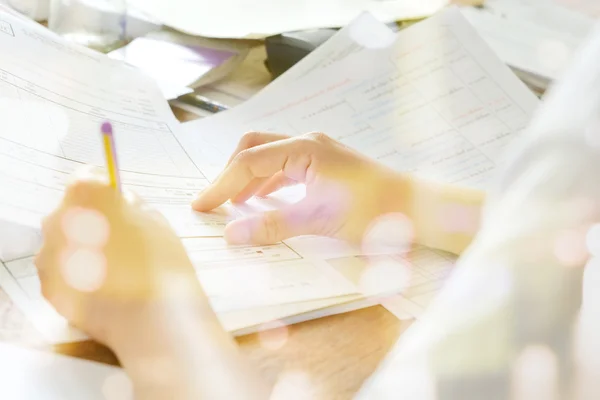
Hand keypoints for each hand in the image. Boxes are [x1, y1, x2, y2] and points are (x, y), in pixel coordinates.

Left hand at [35, 173, 207, 352]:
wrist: (154, 316)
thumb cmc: (161, 262)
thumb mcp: (155, 219)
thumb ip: (130, 204)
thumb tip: (120, 204)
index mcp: (85, 194)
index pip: (87, 176)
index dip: (104, 188)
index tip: (116, 201)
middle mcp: (57, 220)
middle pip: (71, 211)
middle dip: (91, 220)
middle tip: (121, 239)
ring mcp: (48, 255)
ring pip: (64, 242)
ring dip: (83, 248)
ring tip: (116, 268)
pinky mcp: (49, 287)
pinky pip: (61, 271)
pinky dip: (78, 275)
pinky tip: (106, 286)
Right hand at [192, 132, 409, 244]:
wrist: (417, 208)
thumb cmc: (374, 210)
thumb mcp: (318, 219)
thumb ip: (272, 225)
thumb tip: (232, 234)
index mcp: (304, 148)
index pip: (249, 161)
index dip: (221, 185)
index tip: (201, 206)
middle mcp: (308, 143)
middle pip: (255, 147)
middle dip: (231, 173)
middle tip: (214, 201)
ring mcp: (318, 152)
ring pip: (270, 157)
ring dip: (249, 178)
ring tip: (232, 204)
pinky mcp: (325, 166)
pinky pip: (286, 168)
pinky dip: (268, 183)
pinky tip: (262, 201)